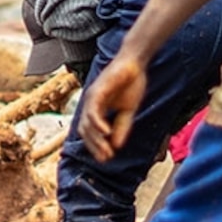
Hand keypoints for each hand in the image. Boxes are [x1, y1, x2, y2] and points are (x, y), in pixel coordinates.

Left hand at [78, 42, 156, 161]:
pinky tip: (106, 133)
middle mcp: (90, 104)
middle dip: (95, 147)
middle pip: (85, 131)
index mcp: (96, 109)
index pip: (90, 133)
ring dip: (96, 140)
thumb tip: (116, 146)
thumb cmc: (131, 83)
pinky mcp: (97, 90)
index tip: (106, 159)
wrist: (136, 63)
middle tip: (106, 159)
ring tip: (106, 151)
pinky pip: (94, 110)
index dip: (96, 147)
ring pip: (87, 123)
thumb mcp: (127, 111)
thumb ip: (121, 127)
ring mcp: (92, 97)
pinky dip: (98, 123)